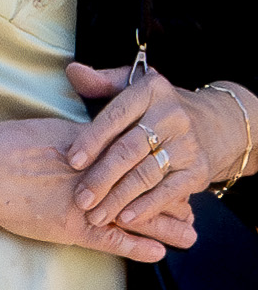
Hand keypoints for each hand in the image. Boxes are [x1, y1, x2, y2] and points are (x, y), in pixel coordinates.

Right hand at [0, 106, 181, 260]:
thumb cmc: (7, 146)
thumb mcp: (52, 131)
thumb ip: (81, 138)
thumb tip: (97, 139)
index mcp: (96, 151)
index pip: (139, 162)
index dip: (159, 170)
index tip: (174, 175)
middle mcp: (100, 177)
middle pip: (147, 189)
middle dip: (170, 200)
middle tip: (192, 209)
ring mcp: (88, 205)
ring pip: (138, 217)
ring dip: (165, 227)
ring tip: (189, 234)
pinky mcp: (73, 228)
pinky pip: (112, 241)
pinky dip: (136, 248)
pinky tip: (157, 254)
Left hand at [69, 58, 238, 238]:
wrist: (216, 124)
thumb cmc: (159, 108)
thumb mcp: (134, 89)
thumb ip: (102, 84)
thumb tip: (74, 71)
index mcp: (150, 92)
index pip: (116, 115)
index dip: (92, 139)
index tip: (72, 161)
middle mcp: (172, 116)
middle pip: (129, 150)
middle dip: (102, 177)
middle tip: (80, 199)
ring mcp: (187, 145)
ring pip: (147, 174)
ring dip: (118, 197)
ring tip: (95, 215)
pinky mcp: (198, 170)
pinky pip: (169, 191)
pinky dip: (147, 206)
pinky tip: (126, 217)